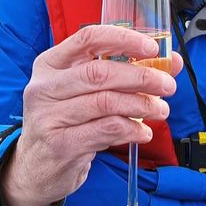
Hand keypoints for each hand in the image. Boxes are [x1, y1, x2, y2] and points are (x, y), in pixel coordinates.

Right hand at [0, 25, 182, 205]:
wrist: (34, 167)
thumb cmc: (65, 123)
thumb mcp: (84, 93)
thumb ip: (123, 73)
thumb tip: (171, 61)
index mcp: (50, 64)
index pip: (88, 38)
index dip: (123, 39)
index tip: (151, 48)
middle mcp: (44, 87)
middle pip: (101, 72)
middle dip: (141, 77)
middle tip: (167, 86)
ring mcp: (49, 116)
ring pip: (106, 102)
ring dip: (142, 105)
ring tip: (160, 110)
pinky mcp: (61, 144)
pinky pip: (106, 130)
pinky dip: (132, 130)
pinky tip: (143, 132)